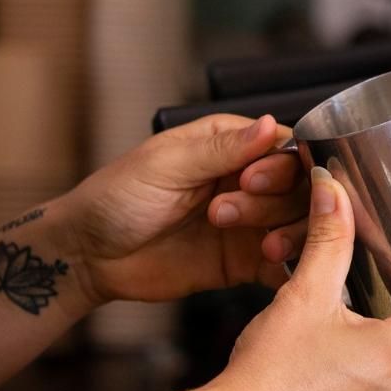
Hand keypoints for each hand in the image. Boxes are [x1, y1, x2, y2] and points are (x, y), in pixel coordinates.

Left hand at [65, 115, 308, 306]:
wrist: (89, 257)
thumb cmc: (115, 199)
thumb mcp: (166, 165)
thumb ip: (222, 149)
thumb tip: (269, 124)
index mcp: (231, 146)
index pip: (286, 148)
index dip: (284, 165)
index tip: (253, 181)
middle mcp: (248, 182)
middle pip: (301, 187)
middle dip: (277, 201)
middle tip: (226, 212)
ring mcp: (251, 223)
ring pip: (300, 223)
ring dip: (290, 233)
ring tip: (264, 247)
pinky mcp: (247, 261)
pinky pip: (286, 263)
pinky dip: (293, 266)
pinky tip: (277, 267)